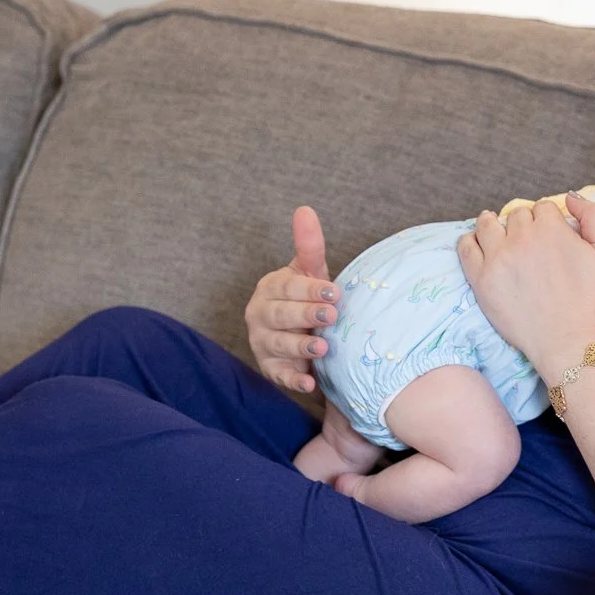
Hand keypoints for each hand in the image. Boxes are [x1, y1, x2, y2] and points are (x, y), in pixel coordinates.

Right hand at [245, 206, 339, 392]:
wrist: (302, 332)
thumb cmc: (307, 297)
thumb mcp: (310, 272)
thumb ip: (308, 246)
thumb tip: (305, 210)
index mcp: (270, 288)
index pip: (287, 287)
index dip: (309, 289)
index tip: (334, 291)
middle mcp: (260, 315)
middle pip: (280, 316)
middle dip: (305, 315)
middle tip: (332, 315)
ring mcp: (263, 343)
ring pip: (278, 345)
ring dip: (300, 347)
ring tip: (323, 348)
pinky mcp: (271, 369)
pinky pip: (280, 376)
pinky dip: (293, 380)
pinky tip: (309, 385)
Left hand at [458, 193, 594, 367]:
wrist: (566, 339)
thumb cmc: (589, 299)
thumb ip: (594, 216)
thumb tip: (570, 197)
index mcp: (551, 228)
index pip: (543, 208)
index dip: (547, 219)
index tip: (548, 234)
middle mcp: (521, 238)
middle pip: (516, 215)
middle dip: (524, 224)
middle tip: (528, 243)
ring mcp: (498, 257)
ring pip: (487, 224)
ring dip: (493, 223)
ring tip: (497, 232)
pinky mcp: (481, 278)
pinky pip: (466, 247)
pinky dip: (470, 240)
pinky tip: (477, 243)